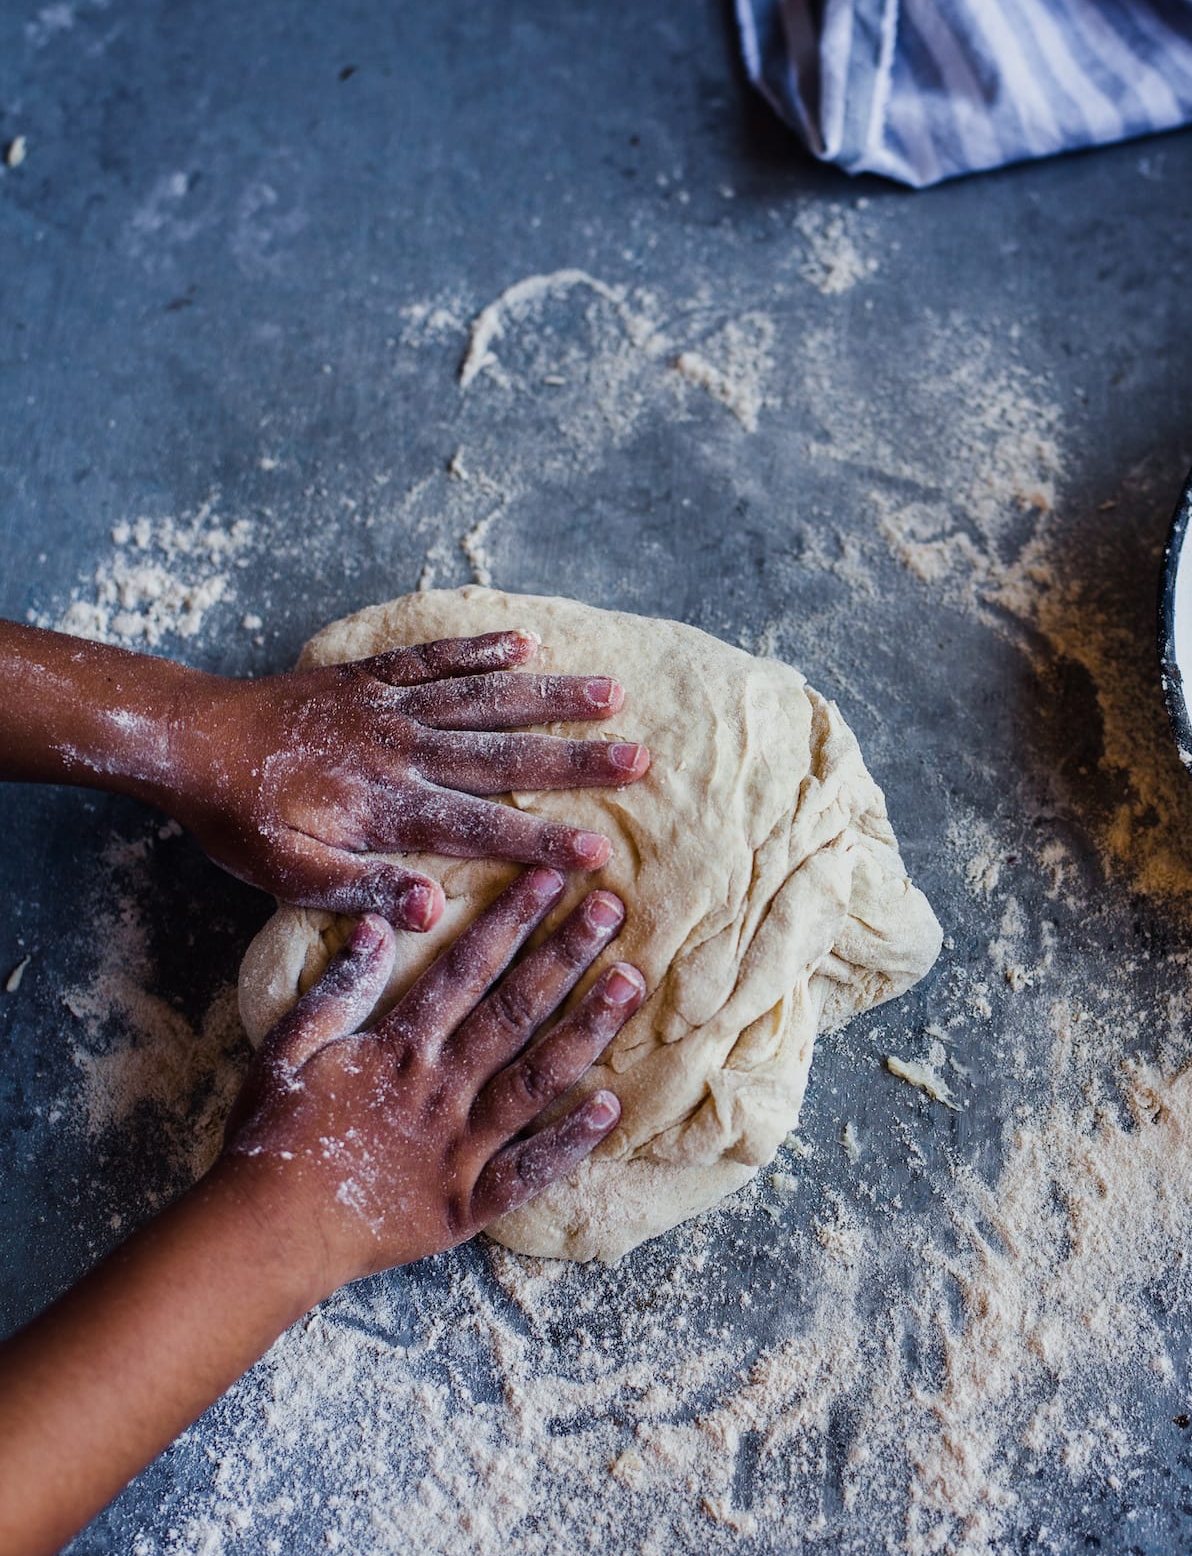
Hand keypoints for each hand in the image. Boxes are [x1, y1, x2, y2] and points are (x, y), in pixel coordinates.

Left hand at [170, 630, 648, 928]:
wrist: (187, 740)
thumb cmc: (239, 819)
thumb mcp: (289, 877)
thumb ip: (364, 891)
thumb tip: (435, 912)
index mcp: (387, 809)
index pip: (480, 832)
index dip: (541, 844)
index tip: (599, 856)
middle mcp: (401, 751)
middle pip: (502, 756)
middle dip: (575, 759)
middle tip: (640, 759)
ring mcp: (388, 707)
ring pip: (483, 698)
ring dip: (549, 695)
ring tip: (611, 692)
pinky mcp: (368, 678)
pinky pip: (433, 658)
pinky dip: (479, 649)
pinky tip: (524, 643)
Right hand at [223, 865, 644, 1287]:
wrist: (266, 1233)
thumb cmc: (270, 1137)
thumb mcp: (288, 1047)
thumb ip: (337, 989)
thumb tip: (375, 925)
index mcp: (398, 1050)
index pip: (465, 970)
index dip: (509, 919)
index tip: (548, 878)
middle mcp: (439, 1091)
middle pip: (514, 1012)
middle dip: (564, 955)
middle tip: (611, 907)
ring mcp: (459, 1150)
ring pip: (536, 1080)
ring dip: (587, 1029)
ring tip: (630, 983)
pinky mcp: (467, 1206)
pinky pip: (528, 1172)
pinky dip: (571, 1143)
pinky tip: (612, 1107)